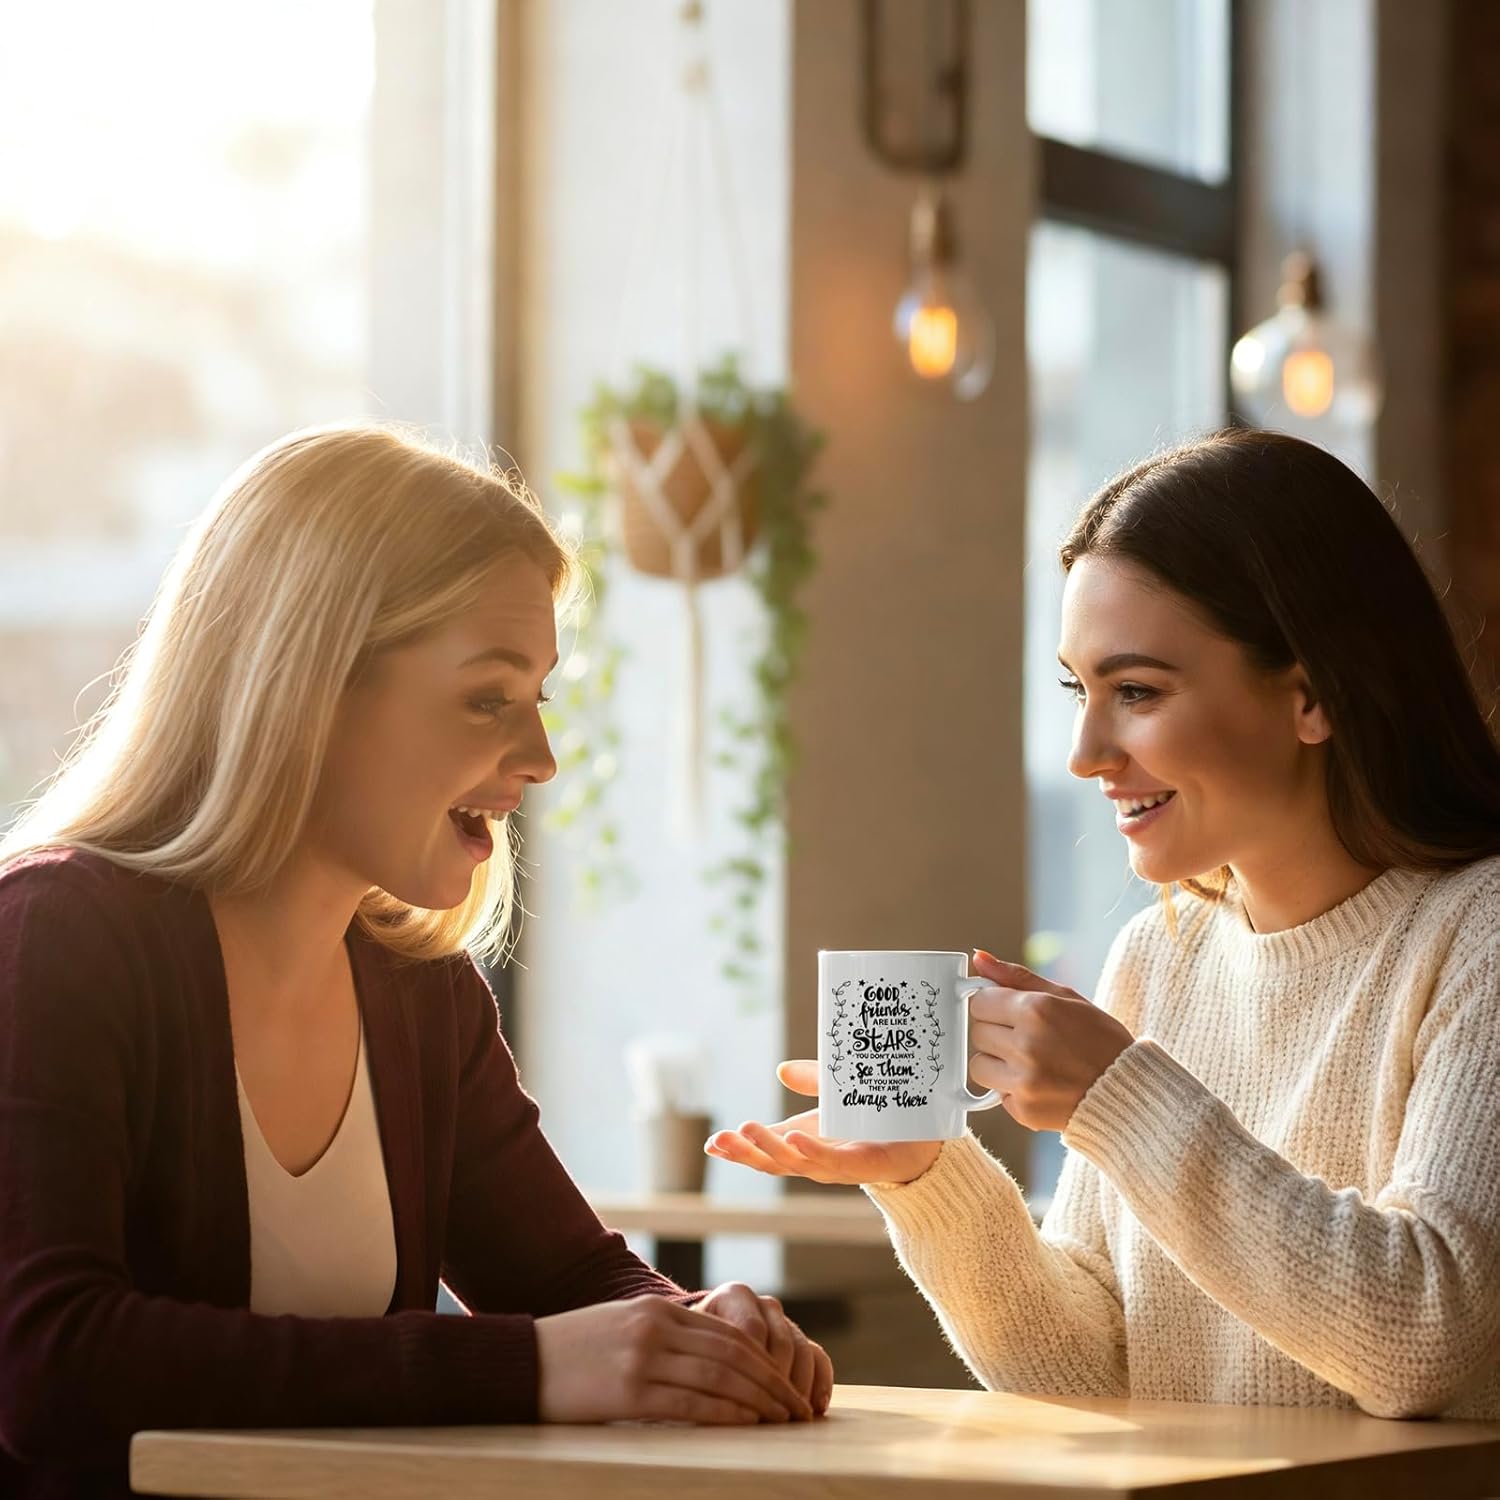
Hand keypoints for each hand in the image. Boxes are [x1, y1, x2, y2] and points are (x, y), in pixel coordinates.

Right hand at [535, 1295, 814, 1424]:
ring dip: (758, 1401)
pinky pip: (690, 1404)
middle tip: (798, 1409)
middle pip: (732, 1355)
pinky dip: (725, 1414)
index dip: (764, 1360)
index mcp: (656, 1309)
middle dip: (771, 1383)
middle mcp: (655, 1328)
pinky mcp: (628, 1392)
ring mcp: (643, 1359)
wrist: (521, 1363)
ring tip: (782, 1422)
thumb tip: (712, 1359)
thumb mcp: (623, 1326)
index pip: (727, 1333)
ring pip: (718, 1378)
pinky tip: (747, 1425)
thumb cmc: (573, 1351)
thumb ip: (665, 1334)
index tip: (787, 1383)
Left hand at [695, 1282, 832, 1415]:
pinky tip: (816, 1407)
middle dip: (777, 1383)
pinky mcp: (802, 1341)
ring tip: (792, 1417)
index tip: (745, 1401)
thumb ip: (703, 1363)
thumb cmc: (692, 1351)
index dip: (750, 1369)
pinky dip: (821, 1382)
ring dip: (799, 1387)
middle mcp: (764, 1304)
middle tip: (772, 1415)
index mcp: (734, 1295)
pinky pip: (818, 1357)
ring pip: (802, 1351)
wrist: (703, 1345)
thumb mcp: (691, 1350)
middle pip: (781, 1342)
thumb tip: (718, 1397)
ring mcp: (786, 1321)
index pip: (751, 1330)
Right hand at [705, 1060, 943, 1186]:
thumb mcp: (838, 1092)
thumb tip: (781, 1069)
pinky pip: (832, 1162)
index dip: (738, 1150)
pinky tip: (793, 1143)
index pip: (763, 1151)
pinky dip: (810, 1153)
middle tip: (722, 1138)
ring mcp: (839, 1165)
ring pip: (796, 1164)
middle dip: (745, 1152)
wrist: (926, 1135)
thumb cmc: (877, 1117)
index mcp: (804, 1143)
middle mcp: (816, 1158)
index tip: (712, 1143)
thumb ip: (813, 1080)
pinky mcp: (864, 1165)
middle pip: (773, 1162)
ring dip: (769, 1150)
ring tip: (747, 1132)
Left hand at [968, 949, 1133, 1131]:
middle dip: (996, 1033)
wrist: (1129, 1091)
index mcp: (1036, 1010)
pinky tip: (1039, 1084)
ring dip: (997, 1063)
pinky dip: (1012, 1090)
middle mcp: (1026, 1045)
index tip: (1007, 1012)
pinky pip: (996, 1094)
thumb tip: (980, 959)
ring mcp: (1023, 1081)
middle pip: (978, 1033)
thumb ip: (1017, 977)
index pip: (980, 1002)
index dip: (992, 1006)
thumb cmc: (1100, 1039)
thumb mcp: (1065, 997)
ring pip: (979, 1065)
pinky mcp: (1023, 1110)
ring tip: (1029, 1062)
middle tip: (1025, 1038)